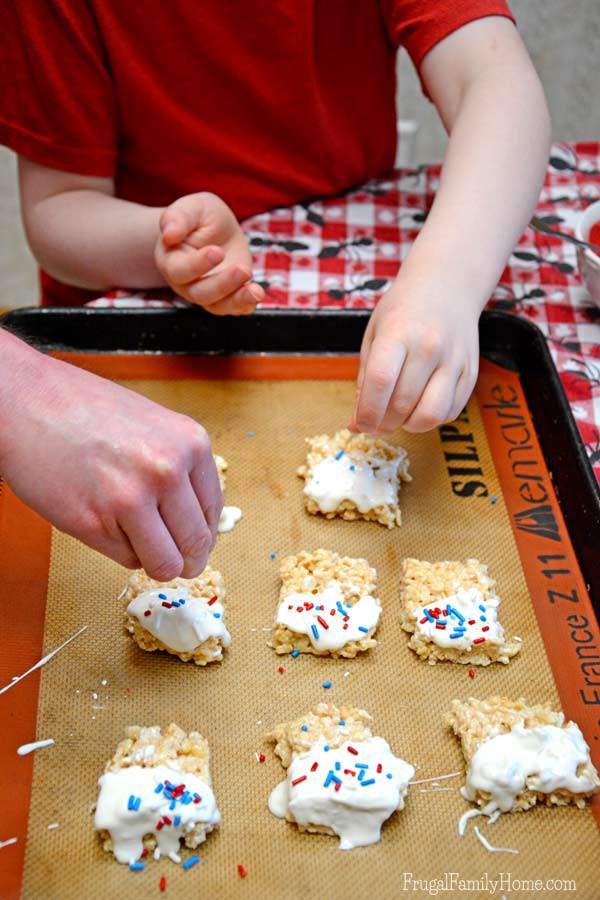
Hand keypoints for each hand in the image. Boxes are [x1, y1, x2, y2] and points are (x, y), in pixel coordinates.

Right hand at [1, 348, 222, 579]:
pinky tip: (103, 520)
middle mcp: (167, 472)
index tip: (191, 540)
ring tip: (135, 540)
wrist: (26, 400)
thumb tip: (197, 521)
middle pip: (196, 544)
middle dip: (186, 559)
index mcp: (190, 444)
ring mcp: (131, 499)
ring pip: (165, 563)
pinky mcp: (94, 523)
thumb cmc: (84, 409)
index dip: (203, 533)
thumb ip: (180, 467)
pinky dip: (120, 550)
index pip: (213, 511)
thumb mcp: (154, 426)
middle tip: (173, 559)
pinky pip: (127, 559)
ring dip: (155, 562)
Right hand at [154, 192, 264, 314]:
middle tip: (242, 269)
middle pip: (200, 293)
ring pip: (218, 305)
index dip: (197, 265)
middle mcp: (185, 283)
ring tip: (256, 291)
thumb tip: (169, 233)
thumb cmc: (198, 218)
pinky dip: (246, 304)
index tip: (217, 251)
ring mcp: (206, 293)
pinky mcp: (226, 296)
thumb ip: (178, 217)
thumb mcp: (191, 208)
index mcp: (170, 260)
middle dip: (223, 284)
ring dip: (238, 300)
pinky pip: (234, 308)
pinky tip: (257, 294)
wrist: (215, 227)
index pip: (179, 270)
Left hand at [349, 279, 479, 433]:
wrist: (447, 287)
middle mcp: (429, 346)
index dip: (368, 413)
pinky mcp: (471, 373)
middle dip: (385, 422)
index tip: (362, 425)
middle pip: (403, 403)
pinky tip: (421, 404)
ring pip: (430, 415)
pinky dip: (431, 418)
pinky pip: (450, 412)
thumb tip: (357, 425)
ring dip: (410, 425)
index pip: (380, 381)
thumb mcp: (375, 336)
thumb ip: (365, 381)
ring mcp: (454, 360)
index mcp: (398, 333)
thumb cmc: (403, 312)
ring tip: (401, 415)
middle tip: (378, 419)